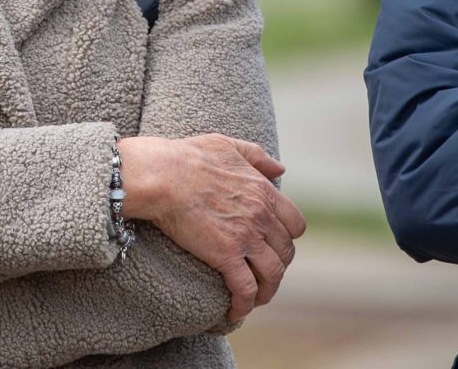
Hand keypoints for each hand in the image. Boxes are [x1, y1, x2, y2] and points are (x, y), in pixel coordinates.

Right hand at [118, 134, 306, 323]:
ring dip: (267, 290)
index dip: (287, 238)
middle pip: (285, 252)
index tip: (274, 245)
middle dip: (277, 265)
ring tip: (256, 299)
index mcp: (264, 191)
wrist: (162, 175)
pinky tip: (235, 312)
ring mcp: (246, 237)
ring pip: (273, 274)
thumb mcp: (229, 146)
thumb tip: (281, 170)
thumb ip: (258, 157)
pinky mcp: (225, 256)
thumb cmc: (188, 157)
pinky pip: (246, 289)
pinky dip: (244, 305)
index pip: (295, 224)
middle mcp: (261, 216)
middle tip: (262, 273)